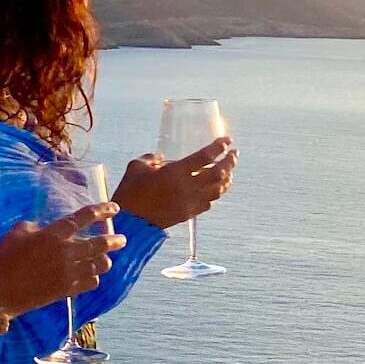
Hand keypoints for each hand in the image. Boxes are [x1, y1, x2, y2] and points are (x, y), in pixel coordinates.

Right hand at [0, 202, 124, 316]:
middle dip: (115, 240)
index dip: (102, 210)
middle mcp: (66, 252)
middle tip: (121, 239)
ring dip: (104, 260)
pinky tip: (91, 275)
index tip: (114, 208)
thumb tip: (47, 229)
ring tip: (104, 258)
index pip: (84, 217)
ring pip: (100, 264)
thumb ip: (36, 227)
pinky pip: (92, 282)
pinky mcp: (68, 290)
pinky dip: (94, 277)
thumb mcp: (16, 233)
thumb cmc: (3, 259)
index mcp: (54, 234)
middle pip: (101, 243)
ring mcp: (70, 272)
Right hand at [113, 138, 235, 228]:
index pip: (205, 157)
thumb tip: (160, 156)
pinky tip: (215, 188)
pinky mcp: (189, 214)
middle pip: (219, 173)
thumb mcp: (136, 167)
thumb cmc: (130, 192)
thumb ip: (151, 158)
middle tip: (234, 154)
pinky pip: (210, 202)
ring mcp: (191, 202)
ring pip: (218, 189)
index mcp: (175, 172)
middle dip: (229, 162)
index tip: (227, 141)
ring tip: (229, 170)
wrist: (130, 222)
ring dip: (227, 178)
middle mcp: (188, 187)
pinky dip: (216, 193)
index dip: (219, 147)